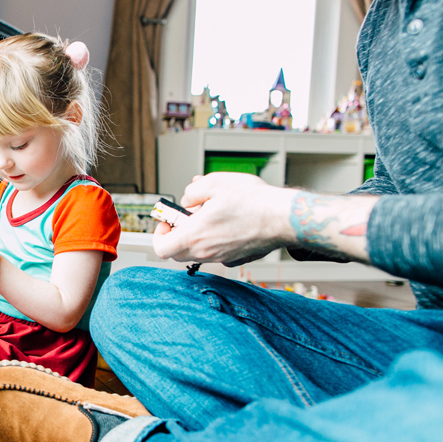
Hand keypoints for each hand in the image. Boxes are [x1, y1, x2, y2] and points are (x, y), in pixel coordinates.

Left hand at [153, 173, 294, 264]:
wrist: (284, 217)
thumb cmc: (254, 201)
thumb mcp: (215, 183)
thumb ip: (193, 191)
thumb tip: (187, 199)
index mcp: (195, 235)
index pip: (161, 249)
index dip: (159, 235)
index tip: (167, 222)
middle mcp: (206, 252)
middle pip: (177, 253)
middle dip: (176, 235)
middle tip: (186, 218)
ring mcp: (221, 257)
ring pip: (197, 253)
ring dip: (196, 237)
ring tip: (209, 216)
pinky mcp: (236, 258)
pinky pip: (216, 254)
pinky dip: (214, 243)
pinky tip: (226, 226)